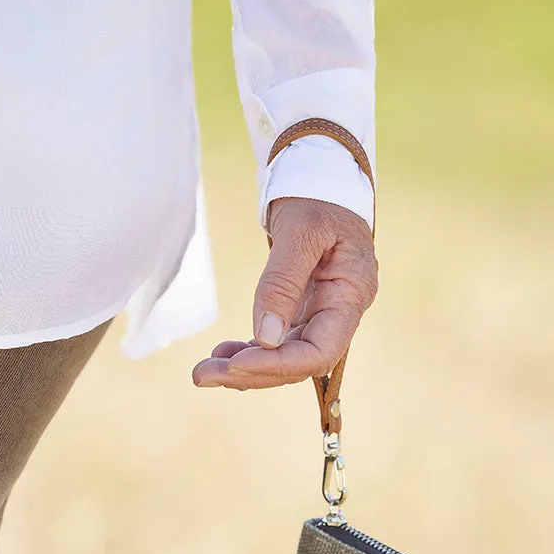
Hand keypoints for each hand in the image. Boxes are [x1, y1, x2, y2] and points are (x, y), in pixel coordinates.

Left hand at [192, 196, 376, 390]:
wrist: (320, 177)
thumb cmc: (316, 196)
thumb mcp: (301, 229)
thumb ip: (283, 282)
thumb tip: (264, 337)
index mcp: (352, 294)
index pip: (320, 352)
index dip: (279, 365)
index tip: (237, 364)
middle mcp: (340, 312)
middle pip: (298, 363)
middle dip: (251, 373)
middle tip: (202, 375)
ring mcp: (321, 314)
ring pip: (284, 358)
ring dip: (243, 368)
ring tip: (203, 371)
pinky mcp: (302, 311)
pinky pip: (276, 343)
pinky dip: (248, 352)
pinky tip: (220, 354)